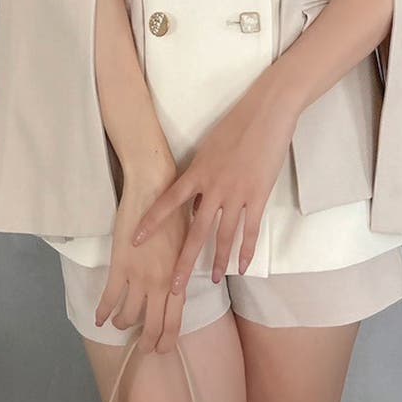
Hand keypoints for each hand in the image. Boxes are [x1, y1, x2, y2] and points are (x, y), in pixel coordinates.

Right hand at [95, 170, 190, 353]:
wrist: (154, 189)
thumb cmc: (175, 210)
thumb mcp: (185, 242)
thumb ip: (180, 267)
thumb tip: (177, 285)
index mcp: (178, 276)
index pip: (174, 318)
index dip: (167, 338)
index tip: (162, 347)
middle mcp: (160, 282)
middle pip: (152, 325)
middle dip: (147, 341)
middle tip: (142, 348)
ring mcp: (139, 276)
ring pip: (129, 315)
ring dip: (122, 322)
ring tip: (119, 322)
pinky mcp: (120, 265)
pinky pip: (109, 298)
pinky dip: (103, 311)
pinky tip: (99, 318)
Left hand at [130, 75, 299, 292]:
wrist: (266, 114)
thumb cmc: (237, 124)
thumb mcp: (209, 148)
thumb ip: (200, 175)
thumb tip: (194, 201)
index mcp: (197, 172)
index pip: (168, 202)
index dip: (151, 223)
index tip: (135, 241)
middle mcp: (213, 187)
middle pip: (195, 232)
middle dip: (183, 262)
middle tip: (174, 287)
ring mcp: (237, 194)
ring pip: (223, 236)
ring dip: (218, 261)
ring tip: (212, 279)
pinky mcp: (258, 196)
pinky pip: (250, 230)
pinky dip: (246, 251)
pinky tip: (242, 266)